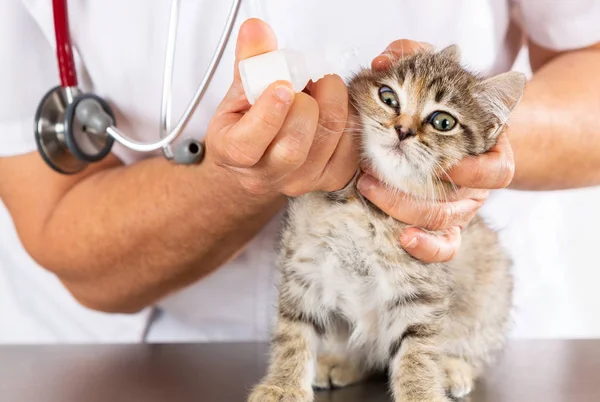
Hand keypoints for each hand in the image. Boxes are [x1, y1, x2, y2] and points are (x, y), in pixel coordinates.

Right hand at [205, 19, 357, 197]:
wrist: (259, 163)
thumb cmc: (246, 126)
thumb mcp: (238, 93)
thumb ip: (250, 62)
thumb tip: (257, 31)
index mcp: (234, 153)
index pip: (248, 144)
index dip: (269, 114)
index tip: (282, 86)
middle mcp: (267, 175)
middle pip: (295, 144)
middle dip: (309, 102)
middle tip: (312, 79)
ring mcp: (301, 181)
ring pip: (328, 141)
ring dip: (334, 103)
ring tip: (323, 88)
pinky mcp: (330, 179)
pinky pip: (350, 148)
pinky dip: (349, 120)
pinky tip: (335, 108)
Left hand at [358, 40, 514, 262]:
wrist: (443, 123)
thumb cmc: (436, 95)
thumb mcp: (430, 68)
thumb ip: (411, 56)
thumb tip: (383, 62)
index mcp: (489, 147)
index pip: (496, 170)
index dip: (474, 171)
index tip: (446, 163)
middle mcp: (478, 181)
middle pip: (461, 200)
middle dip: (415, 188)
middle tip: (373, 171)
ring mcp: (462, 205)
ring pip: (444, 221)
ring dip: (403, 207)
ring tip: (367, 187)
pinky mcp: (445, 224)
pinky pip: (445, 246)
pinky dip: (427, 247)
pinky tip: (404, 239)